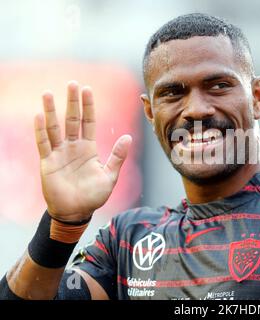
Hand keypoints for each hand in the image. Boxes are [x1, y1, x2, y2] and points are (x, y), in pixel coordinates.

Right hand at [34, 81, 131, 222]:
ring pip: (55, 128)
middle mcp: (73, 147)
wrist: (77, 212)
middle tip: (72, 83)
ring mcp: (59, 153)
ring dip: (52, 111)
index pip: (88, 122)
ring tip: (49, 93)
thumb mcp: (110, 175)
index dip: (88, 106)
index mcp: (88, 148)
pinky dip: (40, 130)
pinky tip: (39, 115)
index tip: (87, 89)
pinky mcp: (48, 163)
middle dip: (72, 102)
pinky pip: (44, 144)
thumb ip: (118, 156)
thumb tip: (128, 137)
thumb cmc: (93, 195)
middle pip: (72, 120)